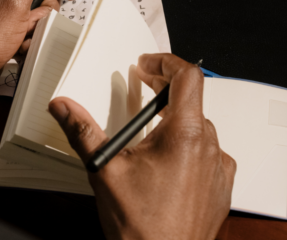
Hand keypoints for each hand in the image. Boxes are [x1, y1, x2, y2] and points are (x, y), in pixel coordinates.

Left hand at [0, 0, 79, 104]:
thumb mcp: (14, 1)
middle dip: (49, 8)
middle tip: (35, 18)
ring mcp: (10, 8)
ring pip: (44, 12)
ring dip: (39, 27)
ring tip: (21, 35)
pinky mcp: (10, 27)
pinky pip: (34, 29)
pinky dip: (31, 39)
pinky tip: (18, 45)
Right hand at [48, 54, 235, 239]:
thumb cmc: (142, 228)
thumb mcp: (104, 171)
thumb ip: (83, 131)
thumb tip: (64, 107)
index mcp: (185, 135)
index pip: (188, 77)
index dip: (165, 63)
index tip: (146, 66)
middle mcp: (209, 148)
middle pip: (192, 102)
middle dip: (164, 92)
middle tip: (142, 89)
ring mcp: (219, 169)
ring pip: (200, 129)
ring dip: (176, 122)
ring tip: (149, 132)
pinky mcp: (222, 187)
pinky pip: (209, 155)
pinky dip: (189, 149)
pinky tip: (167, 163)